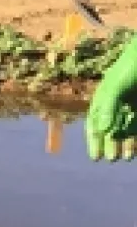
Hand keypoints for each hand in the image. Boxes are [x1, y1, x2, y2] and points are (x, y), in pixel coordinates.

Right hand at [88, 39, 136, 160]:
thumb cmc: (131, 67)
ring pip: (127, 129)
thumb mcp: (115, 88)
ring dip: (126, 143)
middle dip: (111, 144)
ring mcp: (132, 105)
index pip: (95, 124)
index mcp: (103, 99)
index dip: (94, 141)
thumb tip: (102, 131)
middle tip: (112, 159)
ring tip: (126, 157)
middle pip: (111, 129)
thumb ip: (108, 109)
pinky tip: (136, 146)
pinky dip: (136, 135)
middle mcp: (117, 104)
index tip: (96, 157)